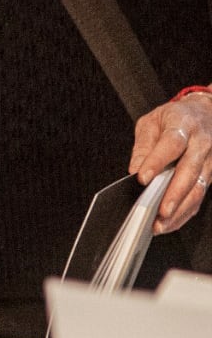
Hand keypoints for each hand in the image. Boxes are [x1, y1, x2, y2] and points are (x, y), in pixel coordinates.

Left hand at [130, 92, 211, 233]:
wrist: (205, 112)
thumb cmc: (175, 118)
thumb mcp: (152, 122)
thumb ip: (143, 146)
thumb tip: (134, 172)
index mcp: (184, 124)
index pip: (171, 145)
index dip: (157, 162)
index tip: (143, 179)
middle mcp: (202, 143)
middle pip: (189, 171)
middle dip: (173, 194)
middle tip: (158, 212)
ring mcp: (211, 159)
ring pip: (198, 187)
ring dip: (180, 208)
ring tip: (161, 224)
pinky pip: (200, 195)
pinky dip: (185, 211)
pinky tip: (171, 221)